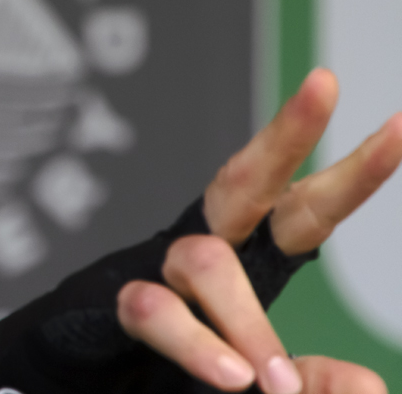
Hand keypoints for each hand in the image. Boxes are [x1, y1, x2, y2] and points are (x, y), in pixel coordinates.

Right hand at [116, 68, 401, 392]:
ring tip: (268, 379)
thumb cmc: (187, 375)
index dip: (355, 175)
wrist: (90, 379)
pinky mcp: (115, 300)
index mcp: (248, 261)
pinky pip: (156, 310)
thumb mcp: (265, 373)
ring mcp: (156, 269)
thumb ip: (307, 374)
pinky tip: (230, 376)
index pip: (305, 209)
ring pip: (205, 260)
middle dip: (289, 133)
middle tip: (325, 85)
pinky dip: (195, 344)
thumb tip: (358, 384)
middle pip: (245, 179)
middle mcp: (202, 249)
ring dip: (244, 320)